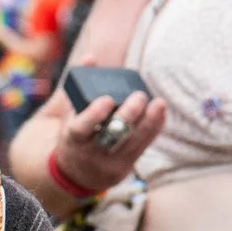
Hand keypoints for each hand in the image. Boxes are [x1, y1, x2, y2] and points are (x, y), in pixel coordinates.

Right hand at [43, 86, 166, 204]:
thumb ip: (80, 87)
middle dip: (128, 115)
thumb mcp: (70, 115)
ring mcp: (109, 163)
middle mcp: (90, 153)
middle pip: (111, 136)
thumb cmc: (76, 135)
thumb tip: (91, 57)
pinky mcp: (125, 168)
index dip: (94, 114)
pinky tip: (161, 113)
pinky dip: (153, 129)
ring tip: (159, 103)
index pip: (81, 129)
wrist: (77, 173)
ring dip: (149, 122)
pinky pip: (142, 148)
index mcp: (73, 139)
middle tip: (140, 96)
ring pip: (132, 144)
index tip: (107, 98)